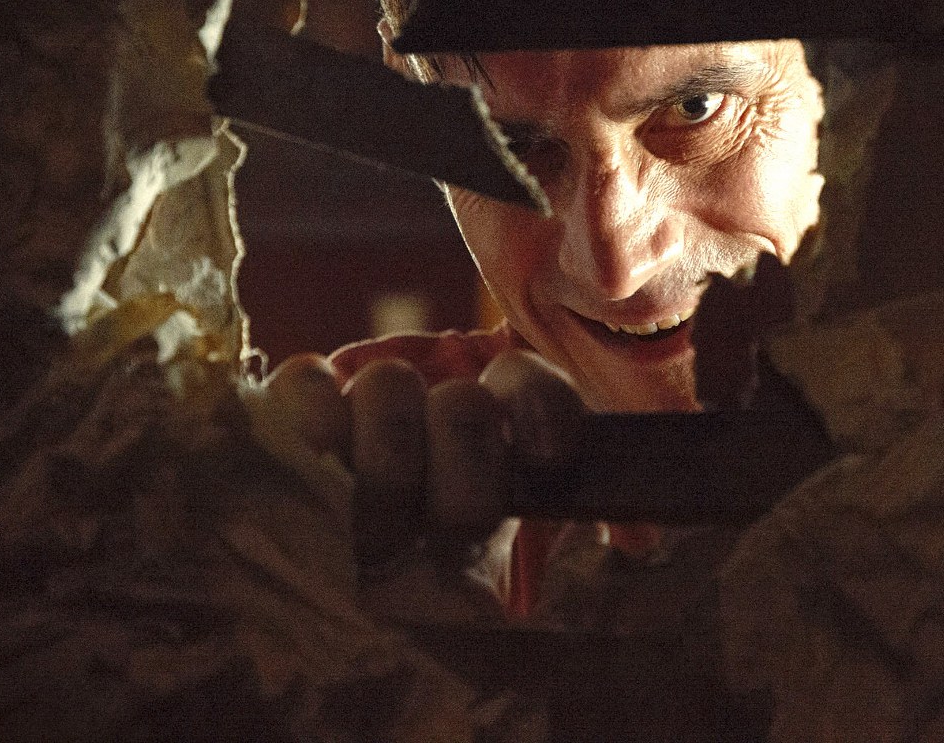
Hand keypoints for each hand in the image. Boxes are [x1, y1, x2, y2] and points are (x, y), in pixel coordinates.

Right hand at [260, 349, 583, 614]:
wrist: (384, 559)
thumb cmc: (464, 553)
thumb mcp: (523, 545)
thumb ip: (574, 517)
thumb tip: (637, 538)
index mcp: (506, 414)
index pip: (530, 383)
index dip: (540, 413)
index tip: (542, 462)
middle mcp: (442, 394)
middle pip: (464, 406)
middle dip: (463, 477)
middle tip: (450, 529)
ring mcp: (375, 395)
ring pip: (389, 391)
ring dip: (390, 462)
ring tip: (387, 527)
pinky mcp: (311, 402)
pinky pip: (305, 383)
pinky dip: (314, 405)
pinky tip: (325, 443)